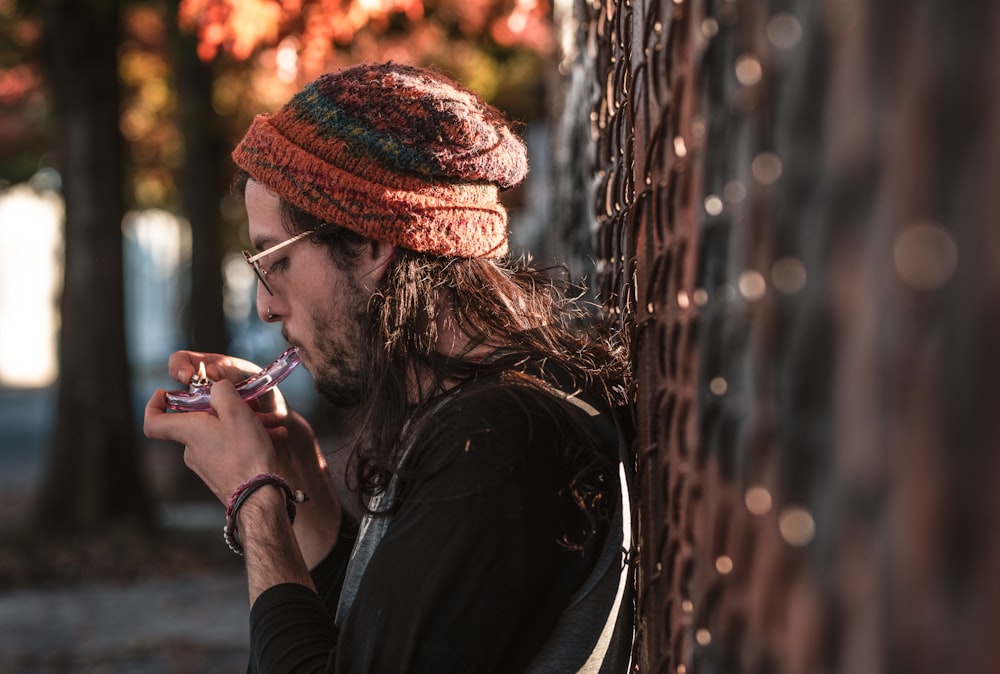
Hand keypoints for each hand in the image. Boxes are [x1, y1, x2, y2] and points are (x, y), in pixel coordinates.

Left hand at [146, 351, 341, 565]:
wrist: (258, 497)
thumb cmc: (246, 453)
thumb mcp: (236, 410)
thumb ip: (222, 391)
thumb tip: (216, 387)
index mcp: (189, 432)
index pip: (153, 422)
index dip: (154, 405)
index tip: (166, 393)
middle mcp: (192, 450)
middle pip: (199, 422)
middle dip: (225, 409)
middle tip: (251, 404)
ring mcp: (206, 466)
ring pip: (220, 435)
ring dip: (244, 425)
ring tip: (272, 424)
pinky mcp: (221, 476)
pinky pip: (230, 451)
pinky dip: (247, 442)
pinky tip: (272, 439)